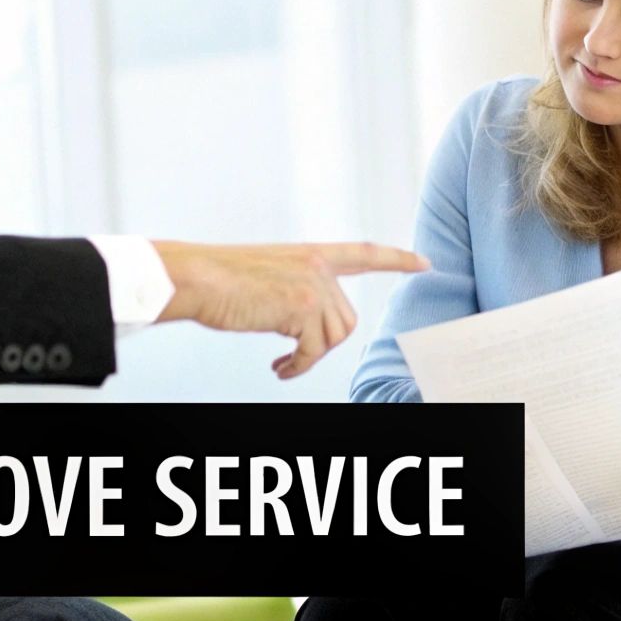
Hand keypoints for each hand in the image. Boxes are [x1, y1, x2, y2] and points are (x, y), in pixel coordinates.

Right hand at [151, 241, 429, 378]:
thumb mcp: (269, 275)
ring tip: (283, 362)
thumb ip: (299, 288)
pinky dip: (298, 367)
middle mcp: (318, 265)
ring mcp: (313, 285)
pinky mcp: (302, 307)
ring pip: (334, 337)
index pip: (365, 253)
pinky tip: (278, 368)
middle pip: (345, 318)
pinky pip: (314, 351)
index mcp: (311, 253)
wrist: (197, 278)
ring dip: (309, 357)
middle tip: (290, 357)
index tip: (424, 263)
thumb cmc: (221, 281)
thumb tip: (311, 326)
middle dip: (321, 343)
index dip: (397, 259)